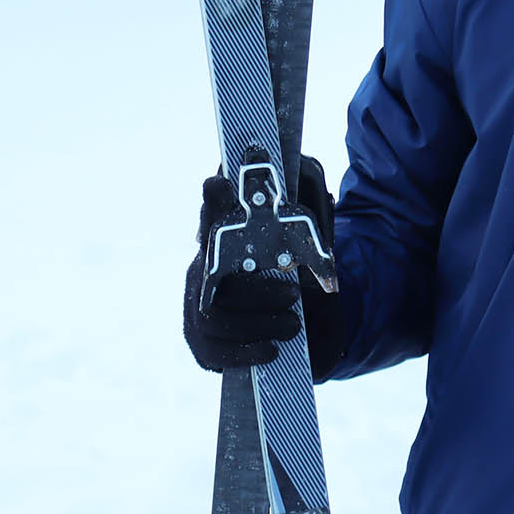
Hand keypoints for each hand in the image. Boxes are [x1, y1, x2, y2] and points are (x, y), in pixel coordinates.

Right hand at [182, 150, 344, 374]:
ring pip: (212, 316)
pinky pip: (212, 351)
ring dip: (258, 320)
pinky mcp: (204, 344)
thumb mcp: (314, 237)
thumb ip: (308, 200)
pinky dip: (245, 352)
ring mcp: (199, 307)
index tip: (216, 185)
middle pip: (211, 275)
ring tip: (293, 323)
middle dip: (257, 290)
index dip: (213, 202)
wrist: (315, 330)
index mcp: (227, 239)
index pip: (214, 215)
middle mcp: (205, 270)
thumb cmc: (306, 274)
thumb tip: (302, 161)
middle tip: (295, 295)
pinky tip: (271, 349)